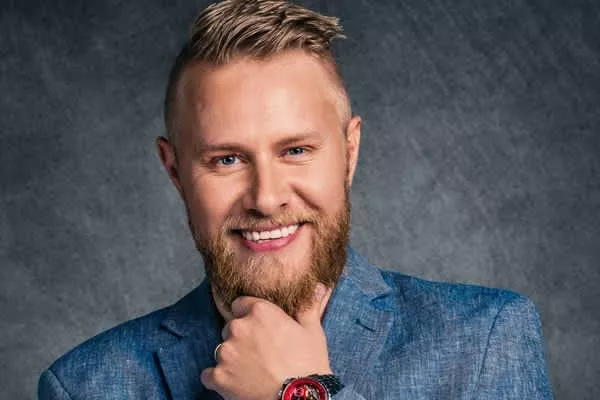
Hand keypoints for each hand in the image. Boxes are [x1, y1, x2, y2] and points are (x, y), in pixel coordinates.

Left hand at [201, 284, 331, 399]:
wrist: (301, 399)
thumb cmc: (309, 364)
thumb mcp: (313, 331)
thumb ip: (308, 307)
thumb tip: (318, 287)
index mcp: (260, 311)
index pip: (241, 304)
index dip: (250, 316)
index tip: (260, 329)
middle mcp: (239, 327)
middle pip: (231, 328)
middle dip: (242, 339)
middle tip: (260, 354)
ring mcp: (226, 352)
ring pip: (222, 351)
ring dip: (232, 359)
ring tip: (251, 371)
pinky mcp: (219, 376)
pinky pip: (209, 374)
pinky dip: (219, 379)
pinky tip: (237, 384)